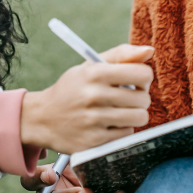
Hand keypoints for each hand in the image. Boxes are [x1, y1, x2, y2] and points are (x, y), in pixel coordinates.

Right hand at [21, 44, 153, 154]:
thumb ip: (121, 55)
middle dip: (140, 98)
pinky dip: (122, 130)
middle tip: (127, 98)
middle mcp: (94, 95)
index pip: (142, 74)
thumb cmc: (73, 89)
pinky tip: (109, 125)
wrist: (42, 118)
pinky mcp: (94, 141)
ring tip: (121, 112)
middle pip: (143, 98)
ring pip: (139, 118)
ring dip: (134, 115)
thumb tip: (149, 50)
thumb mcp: (90, 66)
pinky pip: (126, 135)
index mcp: (95, 73)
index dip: (143, 77)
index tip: (135, 81)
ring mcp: (93, 120)